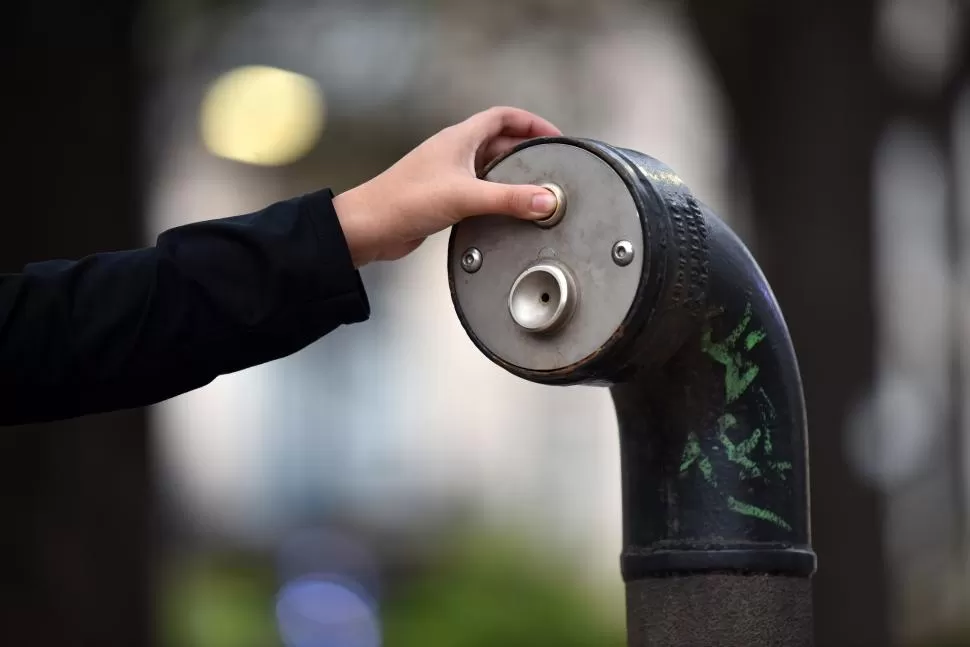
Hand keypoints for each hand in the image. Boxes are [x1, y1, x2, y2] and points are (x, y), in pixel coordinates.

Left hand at [333, 106, 561, 266]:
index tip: (553, 136)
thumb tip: (547, 200)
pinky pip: (478, 191)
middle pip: (499, 143)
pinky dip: (496, 197)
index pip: (502, 117)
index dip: (530, 122)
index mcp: (458, 139)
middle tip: (549, 167)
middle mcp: (454, 153)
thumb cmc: (404, 201)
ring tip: (534, 191)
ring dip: (511, 177)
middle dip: (526, 152)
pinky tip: (506, 212)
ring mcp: (448, 176)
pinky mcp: (444, 199)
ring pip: (489, 169)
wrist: (369, 227)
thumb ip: (508, 199)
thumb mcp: (464, 197)